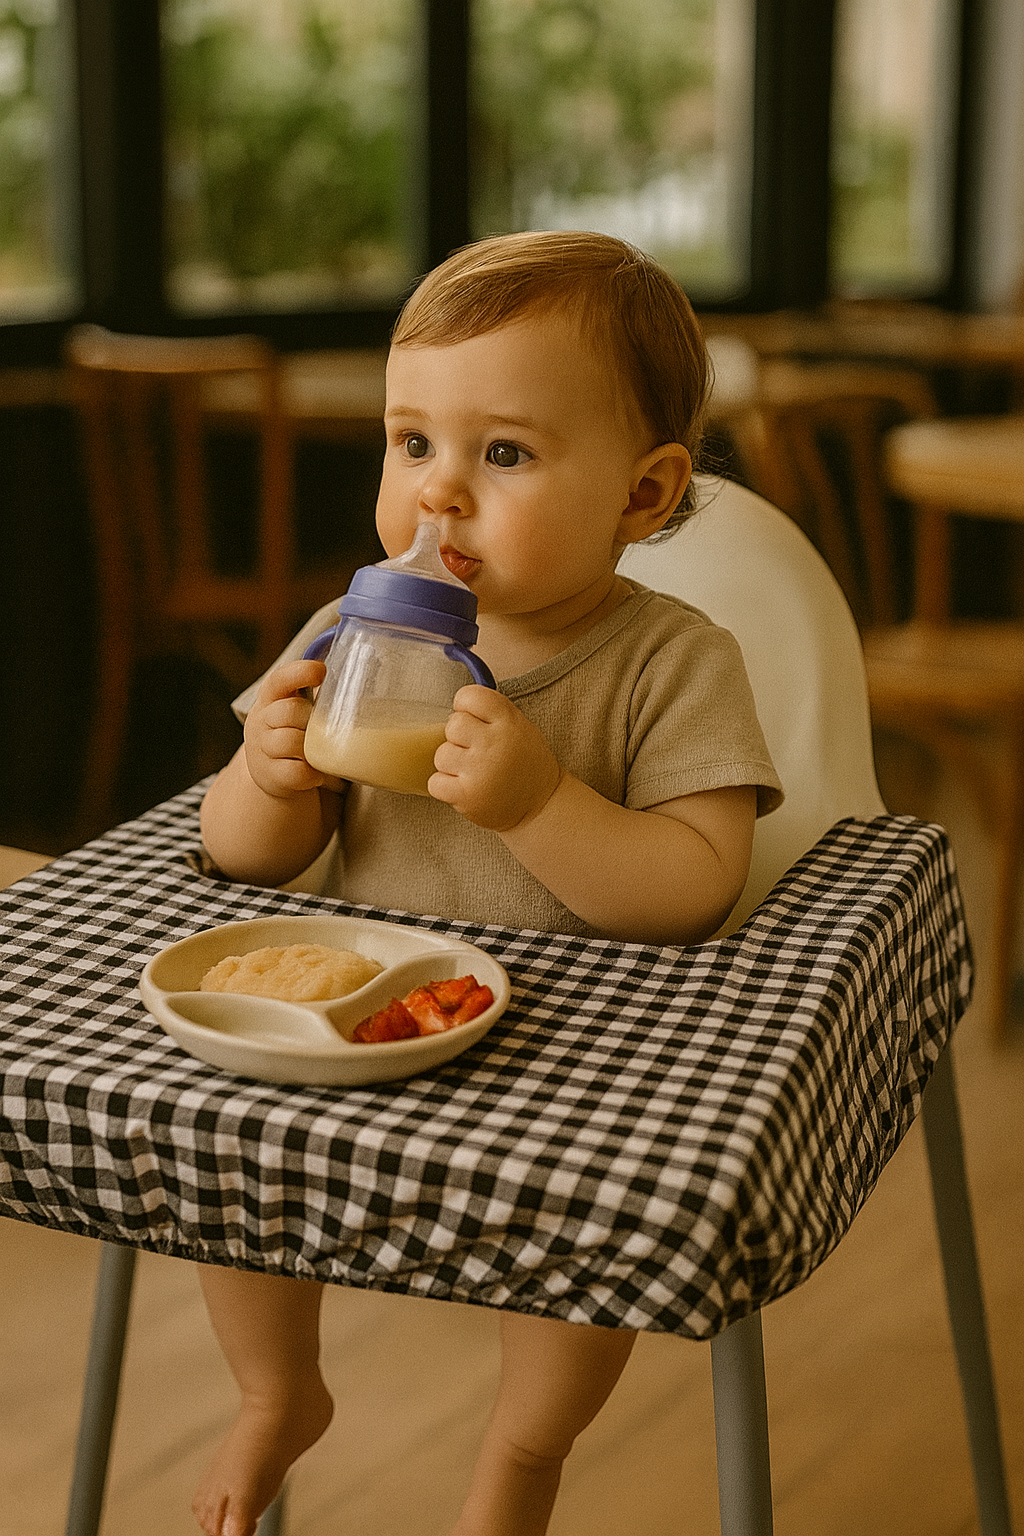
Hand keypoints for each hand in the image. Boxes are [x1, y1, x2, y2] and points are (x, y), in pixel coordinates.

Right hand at [243, 660, 342, 799]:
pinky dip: (312, 773)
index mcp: (271, 697)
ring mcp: (262, 749)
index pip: (280, 679)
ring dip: (311, 747)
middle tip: (325, 727)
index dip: (300, 672)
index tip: (321, 672)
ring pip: (289, 742)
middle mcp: (261, 720)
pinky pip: (297, 772)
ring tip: (321, 750)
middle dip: (311, 718)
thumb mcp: (299, 708)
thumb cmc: (295, 731)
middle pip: (289, 711)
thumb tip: (358, 674)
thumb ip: (319, 694)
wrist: (273, 774)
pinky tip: (317, 771)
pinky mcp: (270, 776)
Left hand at [429, 686, 560, 830]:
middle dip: (459, 738)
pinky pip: (435, 782)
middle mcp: (493, 743)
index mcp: (508, 721)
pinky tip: (463, 787)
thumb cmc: (525, 763)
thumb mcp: (520, 727)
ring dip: (452, 764)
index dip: (465, 706)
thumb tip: (455, 709)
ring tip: (472, 772)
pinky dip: (445, 786)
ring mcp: (479, 770)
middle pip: (452, 725)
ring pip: (441, 755)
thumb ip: (491, 714)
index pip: (469, 696)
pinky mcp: (467, 796)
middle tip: (475, 751)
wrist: (541, 805)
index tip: (473, 719)